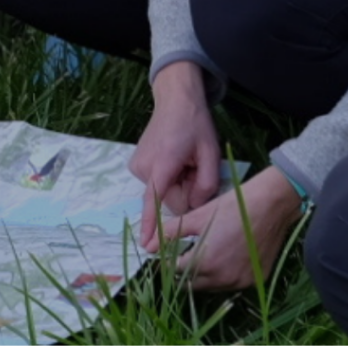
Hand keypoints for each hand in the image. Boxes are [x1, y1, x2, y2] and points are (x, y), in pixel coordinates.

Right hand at [132, 61, 220, 247]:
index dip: (151, 226)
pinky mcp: (137, 165)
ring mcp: (137, 165)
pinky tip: (175, 160)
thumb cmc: (195, 126)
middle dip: (186, 192)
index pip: (153, 202)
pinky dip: (169, 178)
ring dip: (178, 185)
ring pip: (163, 192)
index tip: (146, 246)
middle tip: (195, 168)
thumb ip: (206, 187)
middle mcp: (144, 167)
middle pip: (168, 199)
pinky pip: (157, 183)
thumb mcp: (211, 155)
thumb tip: (195, 210)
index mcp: (162, 164)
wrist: (175, 100)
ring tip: (186, 161)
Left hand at [160, 166, 303, 289]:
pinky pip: (231, 284)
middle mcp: (223, 278)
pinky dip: (221, 276)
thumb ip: (170, 233)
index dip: (166, 262)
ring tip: (196, 257)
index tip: (162, 254)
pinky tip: (218, 260)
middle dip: (182, 272)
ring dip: (201, 276)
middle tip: (177, 257)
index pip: (177, 272)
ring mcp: (241, 282)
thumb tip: (147, 246)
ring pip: (212, 286)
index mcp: (205, 262)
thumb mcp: (195, 217)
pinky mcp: (255, 280)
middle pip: (194, 284)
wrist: (268, 207)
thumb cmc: (229, 208)